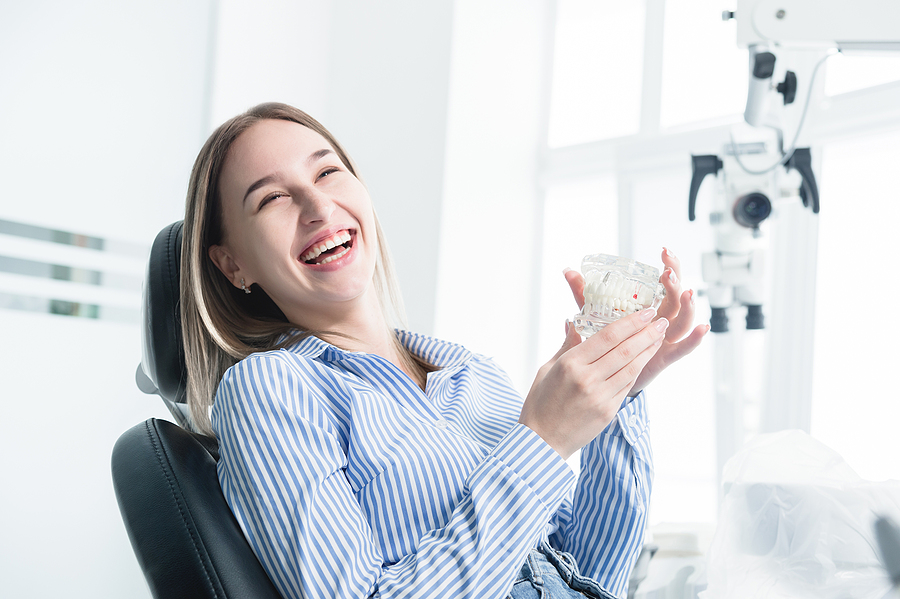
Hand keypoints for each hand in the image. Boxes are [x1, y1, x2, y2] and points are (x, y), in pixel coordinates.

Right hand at [519, 307, 667, 459]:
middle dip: (647, 333)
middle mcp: (587, 379)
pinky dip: (638, 369)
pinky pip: (627, 385)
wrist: (542, 441)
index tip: (645, 312)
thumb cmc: (540, 404)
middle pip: (625, 350)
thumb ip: (566, 345)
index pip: (607, 337)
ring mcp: (600, 397)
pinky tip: (644, 359)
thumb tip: (574, 323)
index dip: (630, 322)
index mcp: (570, 364)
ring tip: (659, 336)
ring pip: (632, 368)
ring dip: (648, 350)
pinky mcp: (608, 411)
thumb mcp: (546, 369)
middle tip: (661, 320)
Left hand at [563, 248, 708, 396]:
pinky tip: (702, 329)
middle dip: (675, 282)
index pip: (665, 281)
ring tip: (687, 293)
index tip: (666, 251)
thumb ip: (583, 294)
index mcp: (648, 307)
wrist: (607, 377)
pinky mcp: (664, 358)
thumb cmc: (604, 344)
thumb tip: (567, 271)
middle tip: (668, 271)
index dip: (670, 266)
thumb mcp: (595, 314)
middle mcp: (660, 320)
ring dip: (687, 306)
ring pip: (682, 319)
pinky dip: (694, 339)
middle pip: (676, 297)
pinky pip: (683, 348)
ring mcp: (665, 338)